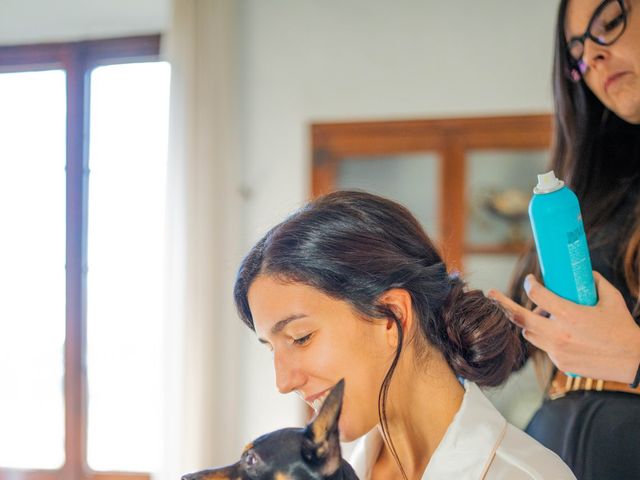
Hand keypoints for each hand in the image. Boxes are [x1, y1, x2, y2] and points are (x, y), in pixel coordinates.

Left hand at [488, 272, 639, 382]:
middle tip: (491, 293)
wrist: (634, 362)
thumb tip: (584, 271)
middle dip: (503, 304)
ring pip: (529, 333)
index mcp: (570, 315)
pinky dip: (546, 337)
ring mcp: (557, 350)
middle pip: (520, 318)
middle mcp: (559, 334)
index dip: (530, 284)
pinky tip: (560, 333)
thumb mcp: (612, 299)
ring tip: (539, 313)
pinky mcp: (560, 363)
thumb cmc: (623, 328)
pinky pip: (543, 346)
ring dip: (528, 321)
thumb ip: (595, 283)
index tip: (531, 280)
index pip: (537, 295)